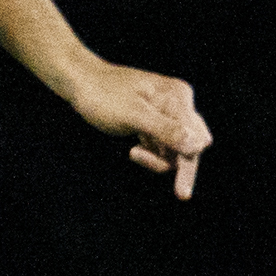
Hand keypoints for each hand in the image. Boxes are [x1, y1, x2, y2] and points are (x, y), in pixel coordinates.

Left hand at [64, 58, 210, 198]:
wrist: (79, 82)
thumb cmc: (102, 95)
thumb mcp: (132, 115)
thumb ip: (164, 129)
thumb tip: (196, 146)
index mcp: (178, 97)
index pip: (195, 138)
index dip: (189, 165)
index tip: (182, 193)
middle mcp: (178, 103)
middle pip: (192, 144)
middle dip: (173, 161)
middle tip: (149, 167)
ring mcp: (167, 112)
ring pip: (177, 148)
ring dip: (159, 157)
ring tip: (133, 152)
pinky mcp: (154, 121)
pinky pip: (163, 145)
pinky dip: (153, 153)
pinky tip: (135, 148)